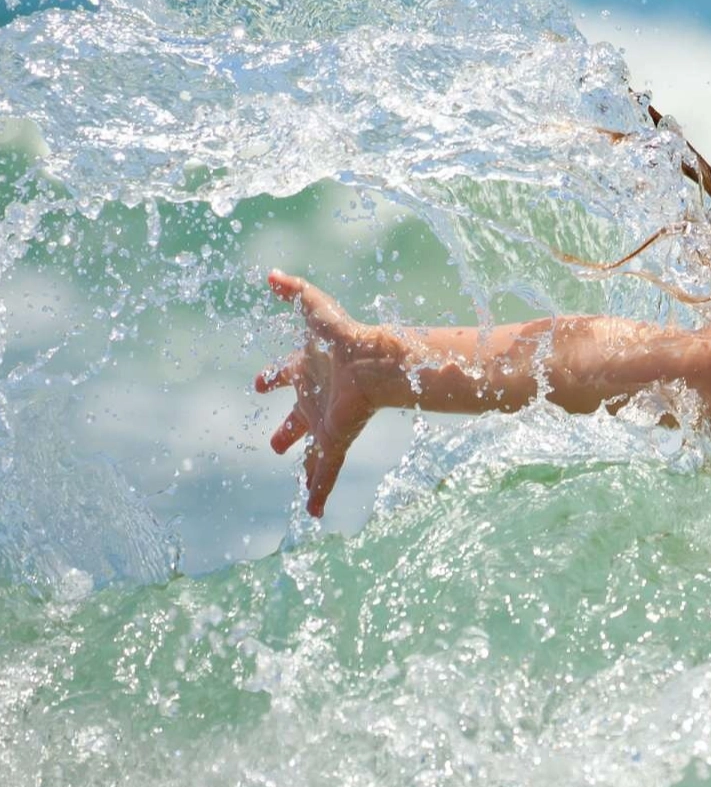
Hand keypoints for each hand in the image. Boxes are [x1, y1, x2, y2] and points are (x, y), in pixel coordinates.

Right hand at [254, 270, 389, 516]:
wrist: (374, 360)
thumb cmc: (344, 334)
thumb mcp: (313, 306)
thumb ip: (293, 289)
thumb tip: (271, 273)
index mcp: (306, 370)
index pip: (284, 375)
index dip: (272, 377)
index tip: (259, 383)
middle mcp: (316, 399)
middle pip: (297, 419)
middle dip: (286, 431)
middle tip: (275, 443)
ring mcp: (326, 422)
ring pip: (312, 451)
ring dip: (306, 468)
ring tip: (302, 488)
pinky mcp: (336, 439)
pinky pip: (325, 472)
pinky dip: (318, 493)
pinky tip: (314, 513)